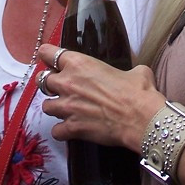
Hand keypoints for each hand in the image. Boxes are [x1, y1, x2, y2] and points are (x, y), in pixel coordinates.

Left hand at [36, 44, 163, 152]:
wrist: (141, 118)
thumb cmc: (138, 92)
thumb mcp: (135, 71)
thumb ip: (125, 71)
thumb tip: (136, 75)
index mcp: (79, 63)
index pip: (47, 53)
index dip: (48, 56)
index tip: (51, 61)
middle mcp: (68, 83)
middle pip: (42, 80)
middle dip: (50, 84)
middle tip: (61, 88)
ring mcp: (67, 107)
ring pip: (46, 106)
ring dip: (55, 107)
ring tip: (67, 110)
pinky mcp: (72, 128)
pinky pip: (55, 131)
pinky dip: (62, 131)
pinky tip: (71, 130)